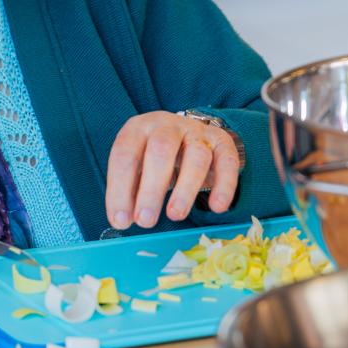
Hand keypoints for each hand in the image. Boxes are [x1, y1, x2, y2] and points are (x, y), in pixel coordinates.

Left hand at [105, 111, 240, 229]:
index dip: (120, 188)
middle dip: (151, 189)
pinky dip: (225, 185)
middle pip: (160, 150)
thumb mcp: (138, 165)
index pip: (125, 155)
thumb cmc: (156, 157)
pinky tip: (217, 207)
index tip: (121, 220)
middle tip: (145, 221)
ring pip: (196, 156)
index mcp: (139, 128)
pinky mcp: (222, 142)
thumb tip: (123, 220)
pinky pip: (227, 162)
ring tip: (175, 216)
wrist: (189, 133)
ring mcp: (197, 132)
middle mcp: (168, 125)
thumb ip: (130, 190)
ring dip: (185, 189)